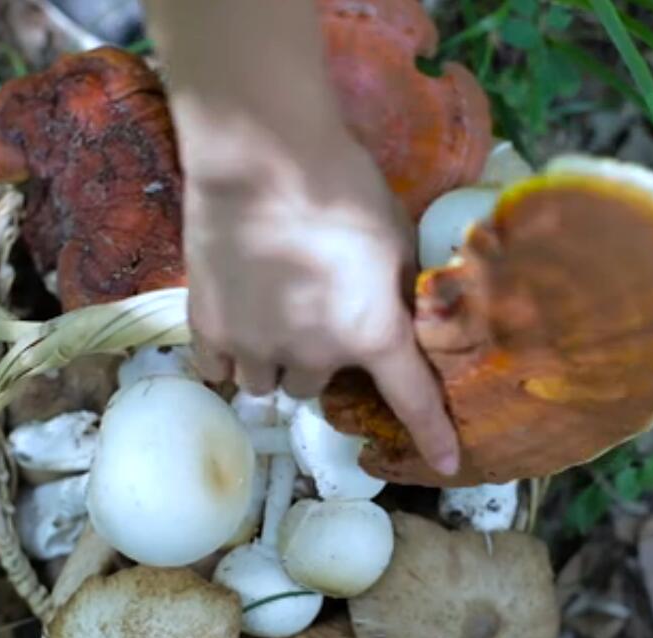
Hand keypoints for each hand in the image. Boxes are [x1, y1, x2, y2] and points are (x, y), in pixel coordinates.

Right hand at [182, 131, 460, 476]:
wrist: (262, 156)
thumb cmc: (342, 184)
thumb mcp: (396, 235)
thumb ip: (399, 287)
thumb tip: (404, 314)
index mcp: (371, 333)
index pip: (412, 400)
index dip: (432, 435)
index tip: (444, 465)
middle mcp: (314, 354)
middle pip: (315, 387)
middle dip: (318, 362)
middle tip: (312, 320)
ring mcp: (255, 345)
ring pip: (265, 385)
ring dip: (274, 363)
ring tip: (267, 323)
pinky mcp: (208, 327)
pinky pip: (219, 369)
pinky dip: (230, 357)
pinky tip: (233, 326)